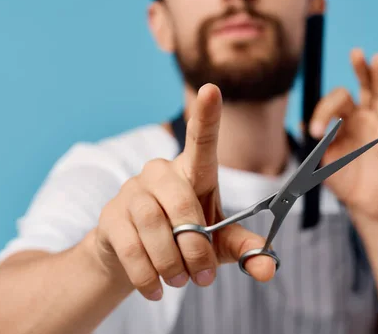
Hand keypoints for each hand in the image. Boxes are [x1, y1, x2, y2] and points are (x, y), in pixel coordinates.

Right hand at [93, 84, 275, 300]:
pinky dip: (145, 274)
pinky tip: (155, 289)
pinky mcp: (110, 215)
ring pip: (152, 223)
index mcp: (192, 173)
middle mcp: (160, 173)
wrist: (133, 255)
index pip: (201, 139)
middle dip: (194, 244)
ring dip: (169, 261)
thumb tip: (267, 267)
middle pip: (180, 200)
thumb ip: (242, 249)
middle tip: (201, 276)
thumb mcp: (217, 244)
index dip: (207, 115)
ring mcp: (131, 192)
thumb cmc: (183, 238)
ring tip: (180, 281)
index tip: (212, 89)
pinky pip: (129, 245)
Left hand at [308, 48, 377, 222]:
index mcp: (342, 120)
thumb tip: (302, 124)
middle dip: (359, 70)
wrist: (364, 204)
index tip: (315, 132)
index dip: (322, 112)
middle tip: (355, 52)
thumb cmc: (343, 180)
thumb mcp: (321, 160)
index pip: (334, 102)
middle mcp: (362, 117)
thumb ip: (314, 143)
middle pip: (362, 86)